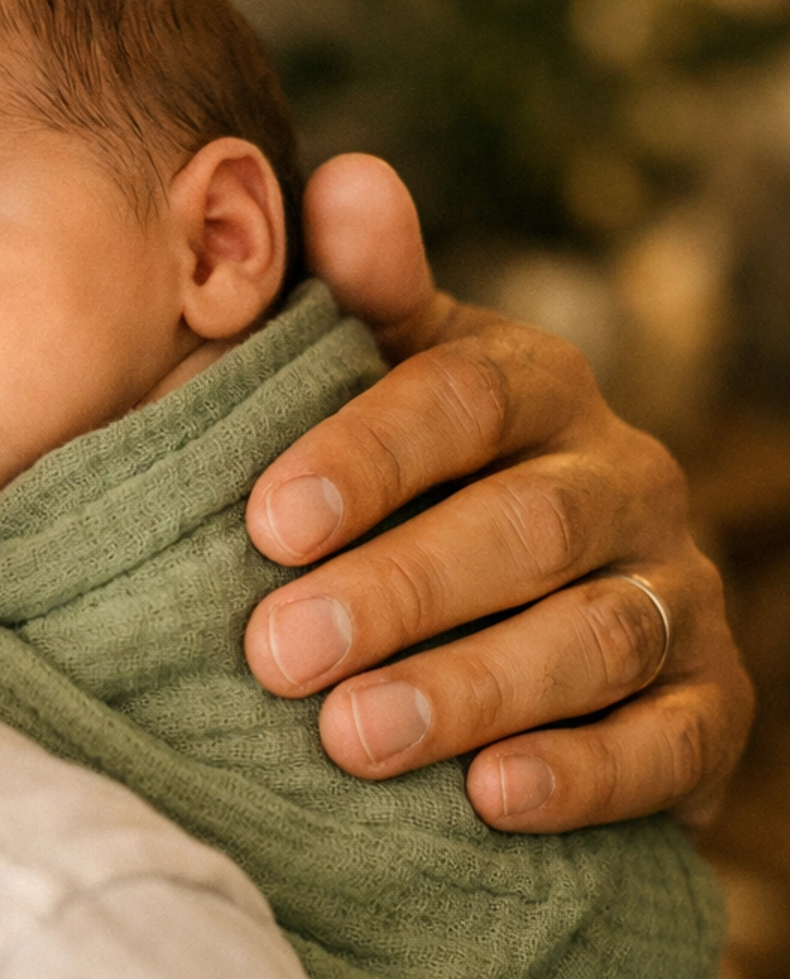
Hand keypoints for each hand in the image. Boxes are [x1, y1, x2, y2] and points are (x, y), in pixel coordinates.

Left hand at [244, 155, 753, 832]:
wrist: (532, 612)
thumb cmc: (414, 484)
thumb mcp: (381, 383)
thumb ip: (360, 298)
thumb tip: (342, 177)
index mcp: (538, 385)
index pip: (460, 402)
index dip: (366, 458)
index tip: (264, 524)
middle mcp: (626, 476)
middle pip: (526, 526)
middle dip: (399, 590)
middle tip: (277, 655)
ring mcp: (678, 591)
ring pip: (595, 636)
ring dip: (472, 689)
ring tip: (353, 740)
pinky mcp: (712, 706)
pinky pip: (670, 743)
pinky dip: (586, 775)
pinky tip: (493, 801)